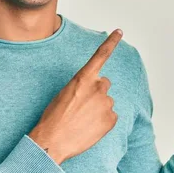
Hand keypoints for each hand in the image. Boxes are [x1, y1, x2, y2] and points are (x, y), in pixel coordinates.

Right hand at [28, 29, 122, 164]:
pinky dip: (102, 122)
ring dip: (98, 109)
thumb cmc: (54, 117)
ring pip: (106, 102)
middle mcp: (98, 87)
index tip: (120, 32)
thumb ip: (82, 86)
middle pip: (104, 84)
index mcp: (83, 78)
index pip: (101, 55)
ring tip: (82, 120)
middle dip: (97, 92)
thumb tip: (93, 92)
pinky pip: (110, 117)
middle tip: (82, 106)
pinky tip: (89, 128)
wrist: (54, 140)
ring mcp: (106, 103)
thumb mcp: (64, 93)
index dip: (111, 42)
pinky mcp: (111, 119)